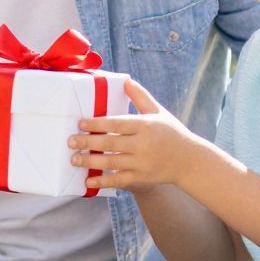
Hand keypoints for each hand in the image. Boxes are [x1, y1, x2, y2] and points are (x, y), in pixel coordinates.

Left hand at [69, 79, 216, 192]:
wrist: (189, 161)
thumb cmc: (171, 133)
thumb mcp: (158, 112)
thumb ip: (140, 97)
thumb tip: (126, 79)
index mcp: (145, 125)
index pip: (117, 124)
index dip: (97, 124)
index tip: (80, 123)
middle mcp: (143, 145)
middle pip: (111, 143)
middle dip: (88, 142)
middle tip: (71, 141)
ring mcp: (142, 163)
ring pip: (111, 162)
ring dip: (91, 161)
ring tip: (74, 159)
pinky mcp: (142, 178)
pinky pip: (119, 180)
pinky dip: (103, 181)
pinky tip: (88, 181)